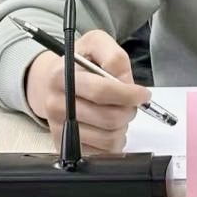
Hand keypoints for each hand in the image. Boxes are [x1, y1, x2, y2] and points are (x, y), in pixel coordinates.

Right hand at [24, 29, 152, 154]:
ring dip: (122, 126)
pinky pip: (101, 152)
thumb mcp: (96, 44)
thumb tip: (125, 83)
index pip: (101, 91)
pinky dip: (113, 141)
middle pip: (108, 117)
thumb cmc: (80, 62)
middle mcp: (56, 104)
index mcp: (61, 76)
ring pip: (108, 137)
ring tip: (117, 112)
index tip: (143, 94)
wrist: (52, 81)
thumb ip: (114, 57)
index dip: (128, 94)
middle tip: (131, 103)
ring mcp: (59, 128)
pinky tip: (108, 127)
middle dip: (129, 110)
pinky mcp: (64, 146)